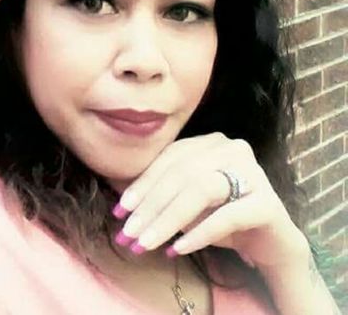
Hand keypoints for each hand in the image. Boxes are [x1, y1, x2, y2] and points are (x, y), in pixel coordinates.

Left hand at [112, 132, 307, 270]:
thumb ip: (159, 194)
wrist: (271, 243)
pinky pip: (228, 216)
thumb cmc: (222, 218)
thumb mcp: (186, 202)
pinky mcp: (269, 203)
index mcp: (209, 142)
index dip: (141, 184)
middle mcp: (232, 149)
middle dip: (150, 206)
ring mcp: (254, 172)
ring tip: (146, 243)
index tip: (119, 210)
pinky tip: (177, 249)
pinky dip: (199, 233)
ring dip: (168, 220)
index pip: (168, 159)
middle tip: (128, 233)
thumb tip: (120, 205)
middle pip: (181, 174)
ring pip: (201, 190)